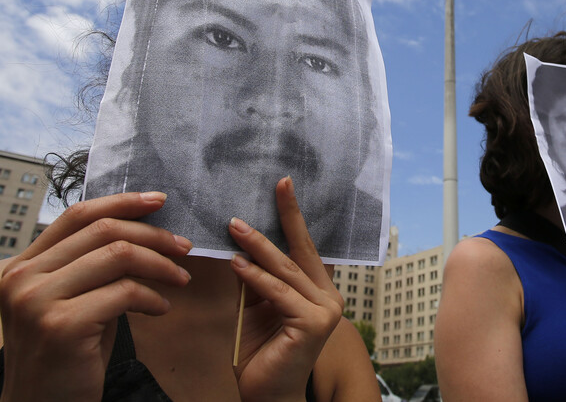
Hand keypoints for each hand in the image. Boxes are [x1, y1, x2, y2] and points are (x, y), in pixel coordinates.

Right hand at [0, 192, 192, 401]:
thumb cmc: (66, 356)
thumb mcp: (71, 301)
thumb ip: (90, 265)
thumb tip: (141, 228)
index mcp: (23, 266)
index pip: (78, 215)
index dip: (122, 202)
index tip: (160, 200)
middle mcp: (23, 277)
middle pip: (103, 230)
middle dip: (153, 234)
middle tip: (184, 246)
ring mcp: (38, 300)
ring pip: (118, 255)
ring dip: (161, 265)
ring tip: (180, 279)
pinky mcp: (62, 324)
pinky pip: (125, 292)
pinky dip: (153, 297)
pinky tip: (161, 309)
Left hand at [230, 177, 344, 401]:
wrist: (265, 394)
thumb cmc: (261, 351)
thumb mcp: (254, 306)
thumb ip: (254, 278)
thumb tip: (240, 243)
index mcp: (319, 291)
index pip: (305, 247)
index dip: (295, 216)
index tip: (285, 184)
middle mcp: (330, 297)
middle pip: (303, 251)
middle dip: (287, 216)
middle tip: (276, 185)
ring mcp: (326, 311)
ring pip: (287, 270)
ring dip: (259, 246)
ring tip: (236, 226)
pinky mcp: (314, 323)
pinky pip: (279, 293)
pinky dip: (256, 278)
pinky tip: (237, 264)